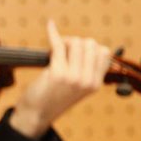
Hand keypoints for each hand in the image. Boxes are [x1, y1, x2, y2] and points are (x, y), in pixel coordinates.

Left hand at [9, 19, 111, 138]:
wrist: (36, 115)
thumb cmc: (53, 97)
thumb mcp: (78, 87)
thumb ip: (87, 69)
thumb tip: (88, 43)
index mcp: (96, 83)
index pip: (104, 52)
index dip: (89, 48)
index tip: (75, 54)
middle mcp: (88, 81)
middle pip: (90, 44)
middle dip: (75, 43)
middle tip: (62, 52)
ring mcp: (74, 77)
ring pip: (76, 42)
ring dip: (64, 42)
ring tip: (55, 53)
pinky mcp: (58, 74)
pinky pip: (58, 44)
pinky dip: (53, 32)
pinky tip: (50, 25)